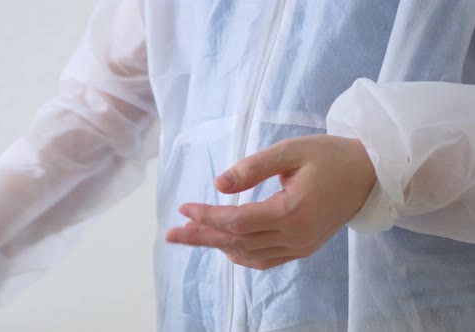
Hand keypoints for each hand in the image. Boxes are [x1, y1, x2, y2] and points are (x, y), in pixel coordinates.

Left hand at [166, 135, 375, 269]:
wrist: (370, 175)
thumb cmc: (330, 156)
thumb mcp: (291, 151)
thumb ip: (253, 167)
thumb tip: (218, 184)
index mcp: (292, 211)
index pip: (237, 221)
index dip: (207, 216)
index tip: (184, 208)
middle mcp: (295, 236)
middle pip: (237, 242)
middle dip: (201, 237)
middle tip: (172, 235)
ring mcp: (300, 246)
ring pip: (249, 254)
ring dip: (217, 245)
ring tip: (191, 237)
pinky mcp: (304, 248)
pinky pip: (265, 260)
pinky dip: (241, 255)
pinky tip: (225, 247)